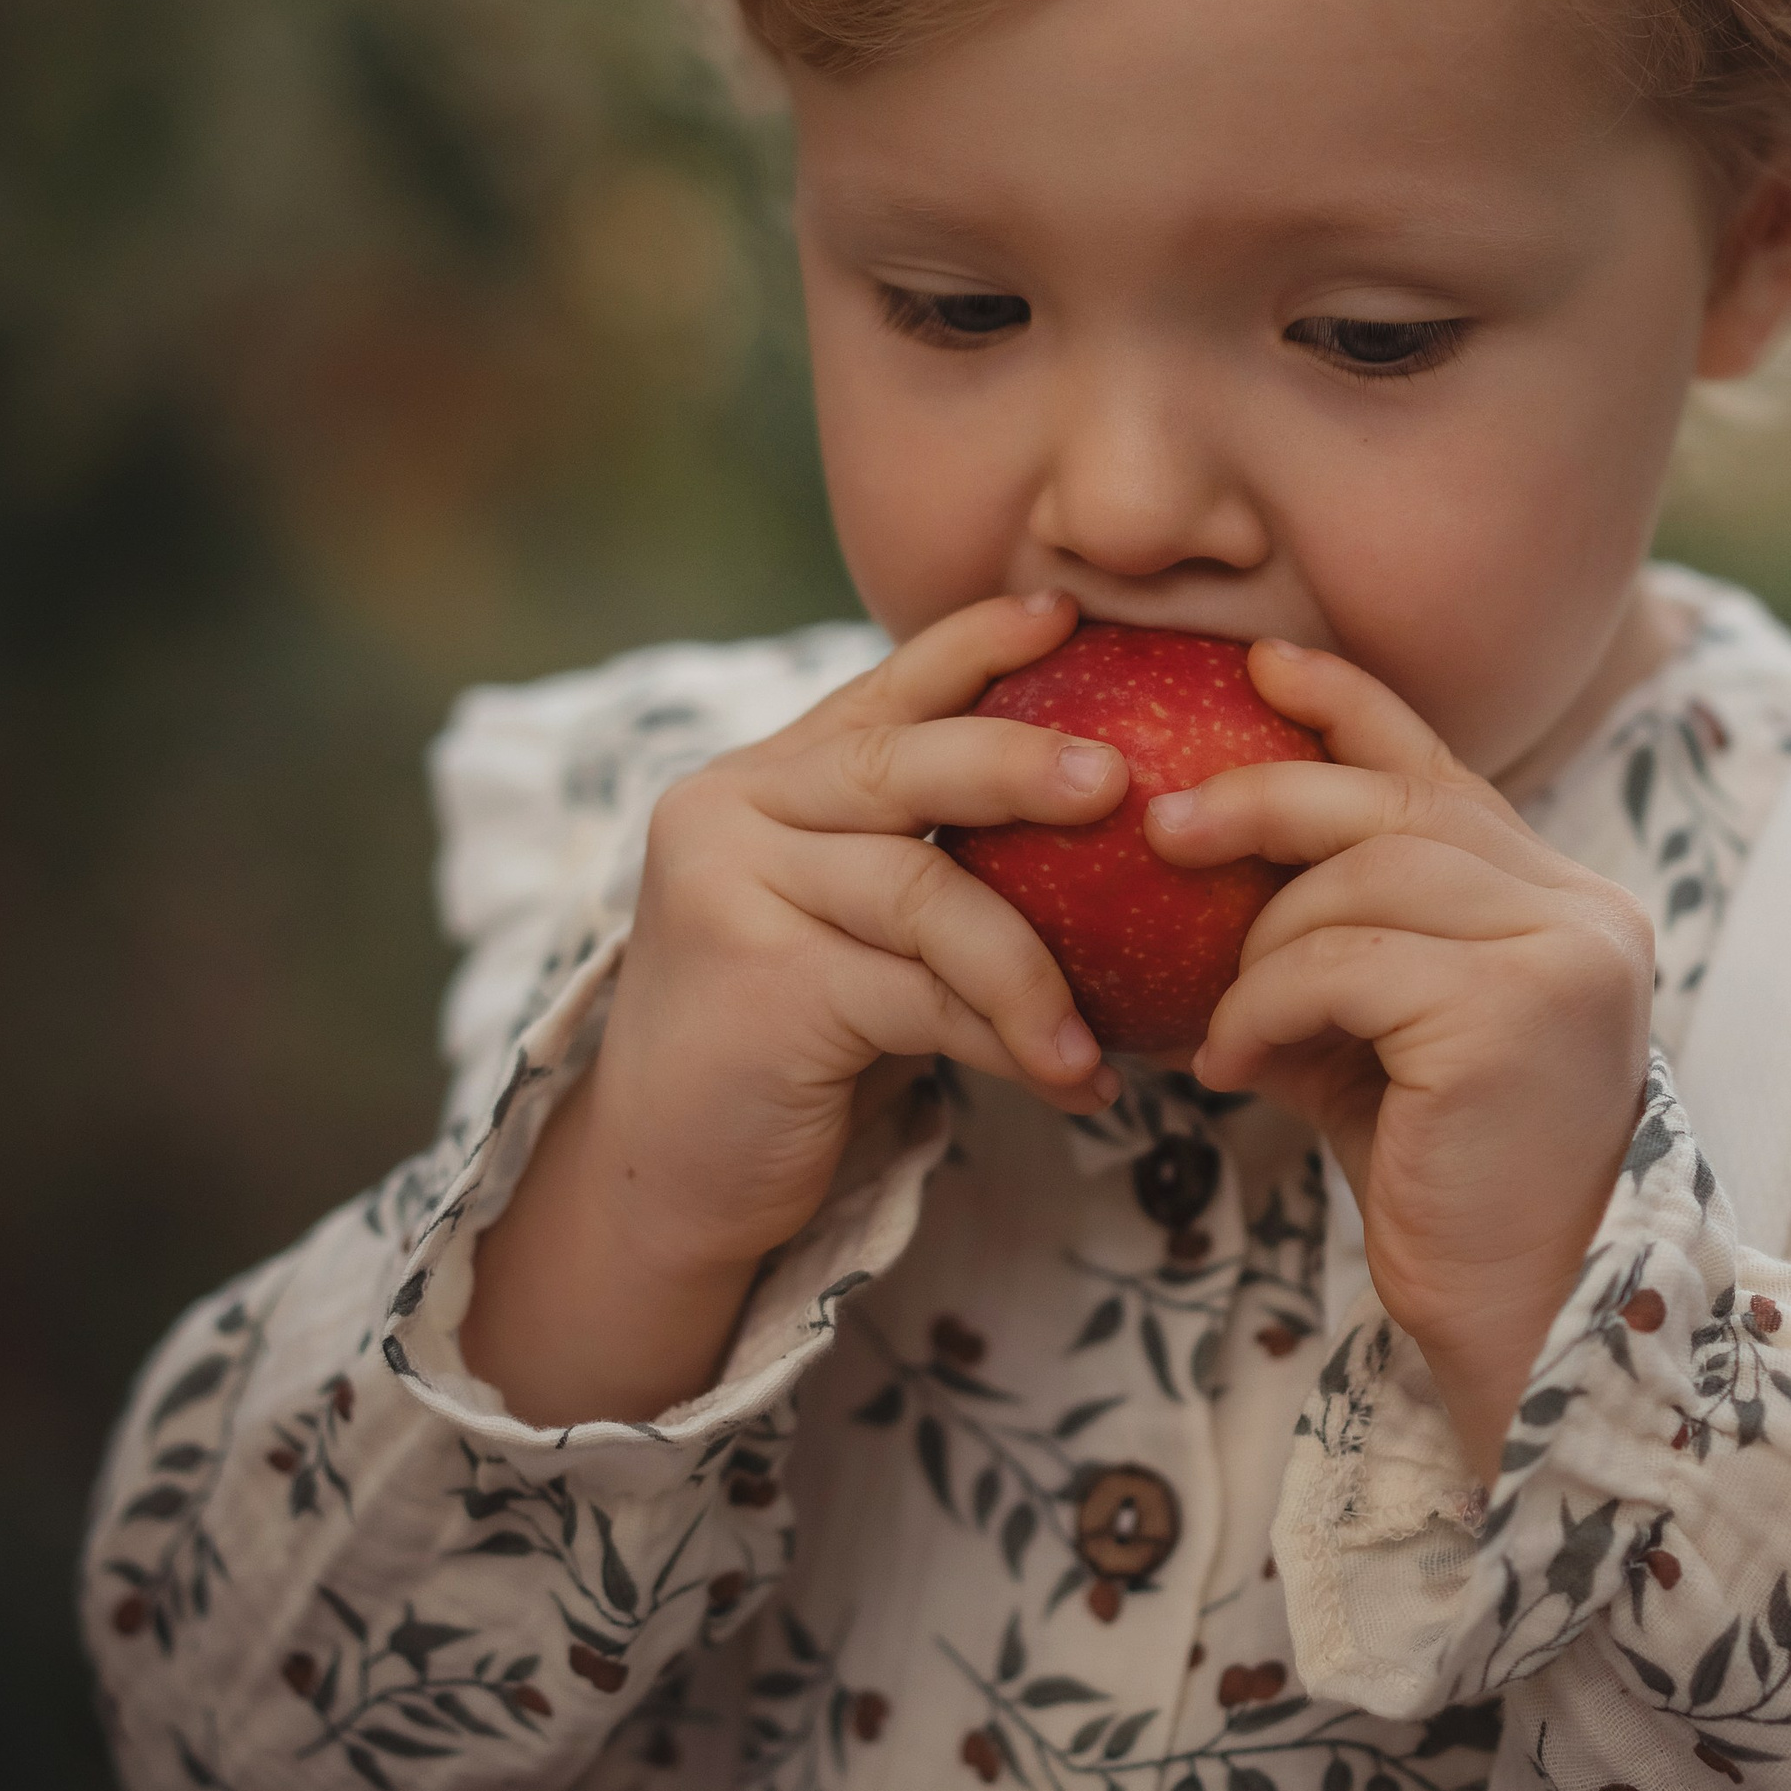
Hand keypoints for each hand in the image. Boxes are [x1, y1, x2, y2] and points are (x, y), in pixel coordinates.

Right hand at [463, 591, 1124, 1423]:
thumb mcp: (848, 929)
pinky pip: (923, 997)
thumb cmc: (787, 1045)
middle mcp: (734, 812)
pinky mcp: (761, 987)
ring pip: (928, 892)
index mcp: (764, 781)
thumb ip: (918, 860)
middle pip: (904, 764)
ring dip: (1037, 969)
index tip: (1065, 614)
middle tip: (1122, 782)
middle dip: (1023, 764)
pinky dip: (1011, 1038)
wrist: (668, 1176)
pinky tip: (1073, 1080)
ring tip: (1109, 1035)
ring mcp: (735, 892)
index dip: (975, 645)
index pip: (884, 691)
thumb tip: (1097, 814)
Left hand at [1148, 641, 1653, 1475]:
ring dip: (1262, 943)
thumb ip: (1335, 949)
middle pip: (1398, 804)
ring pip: (1363, 877)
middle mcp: (1584, 913)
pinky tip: (1231, 1064)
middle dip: (1267, 797)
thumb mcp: (1378, 1042)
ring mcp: (1562, 956)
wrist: (1518, 1323)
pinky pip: (1344, 961)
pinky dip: (1264, 1004)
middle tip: (1161, 827)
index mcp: (1564, 904)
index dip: (1349, 706)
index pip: (1444, 769)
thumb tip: (1204, 868)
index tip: (1260, 665)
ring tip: (1219, 1019)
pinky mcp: (1515, 1012)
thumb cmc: (1439, 1185)